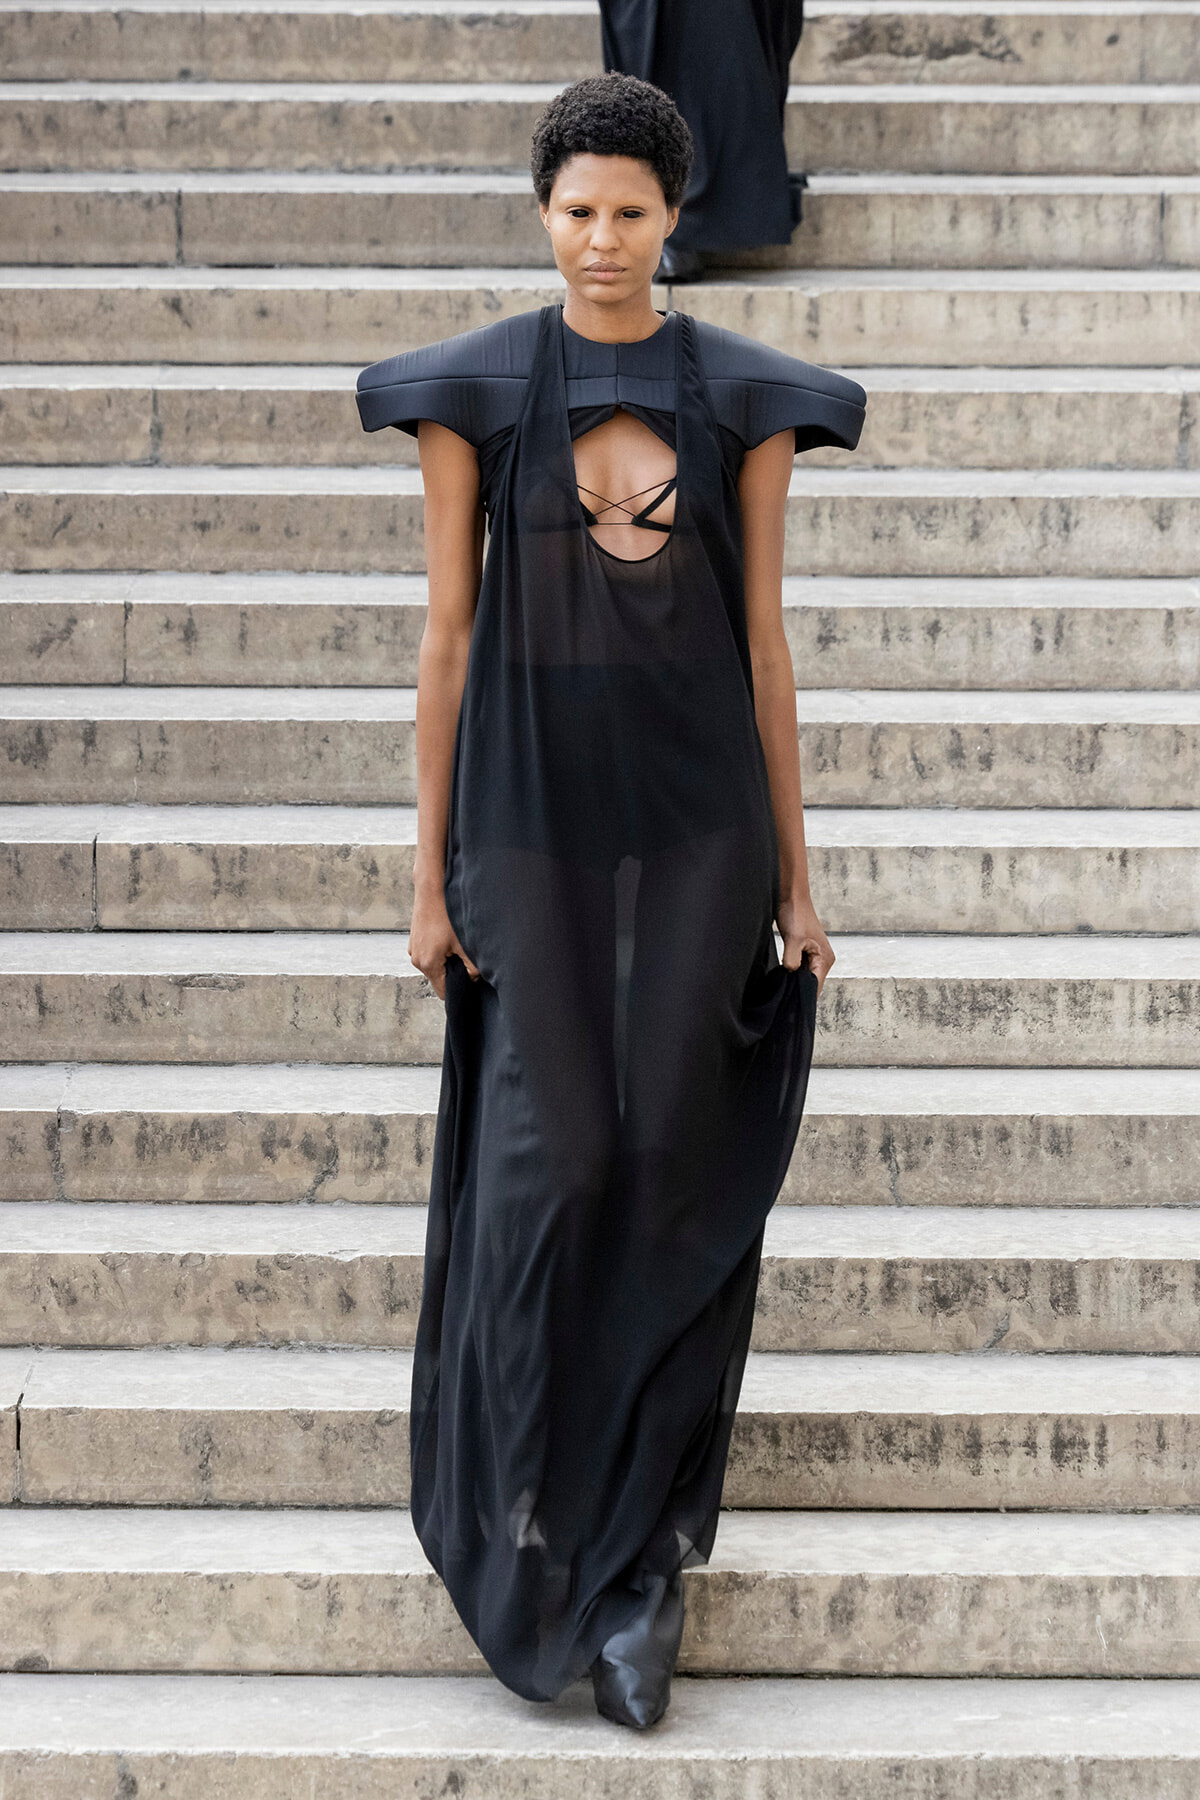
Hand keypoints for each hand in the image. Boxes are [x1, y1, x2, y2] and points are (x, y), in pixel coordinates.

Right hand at [409, 886, 479, 1001]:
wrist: (431, 891)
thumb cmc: (447, 914)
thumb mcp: (464, 943)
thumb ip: (472, 966)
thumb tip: (474, 978)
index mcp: (428, 964)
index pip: (443, 992)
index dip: (458, 989)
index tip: (468, 979)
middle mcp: (417, 960)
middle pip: (438, 979)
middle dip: (452, 972)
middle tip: (464, 956)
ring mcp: (414, 950)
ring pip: (434, 966)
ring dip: (445, 960)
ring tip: (454, 944)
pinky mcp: (414, 942)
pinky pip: (428, 955)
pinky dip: (438, 951)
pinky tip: (445, 937)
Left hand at [776, 895, 834, 995]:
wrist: (791, 896)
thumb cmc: (796, 913)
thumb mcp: (793, 938)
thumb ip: (792, 959)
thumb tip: (789, 972)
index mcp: (824, 958)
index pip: (815, 986)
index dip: (802, 996)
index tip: (790, 1007)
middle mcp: (822, 959)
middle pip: (810, 984)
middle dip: (797, 990)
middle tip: (781, 1001)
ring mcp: (813, 956)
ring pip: (802, 976)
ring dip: (792, 981)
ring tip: (779, 990)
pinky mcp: (803, 951)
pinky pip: (797, 968)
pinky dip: (789, 973)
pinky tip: (779, 976)